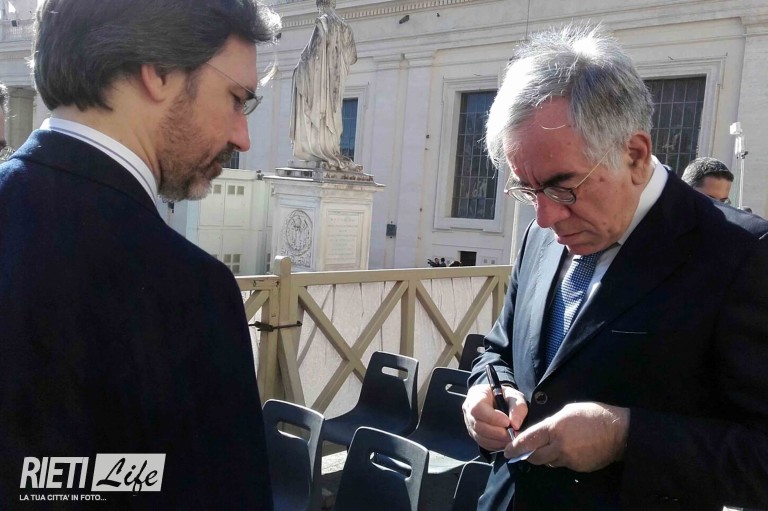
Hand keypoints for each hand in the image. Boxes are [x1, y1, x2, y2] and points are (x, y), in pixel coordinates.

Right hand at [462, 383, 527, 451]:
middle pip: (478, 425)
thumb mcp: (514, 396)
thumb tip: (515, 425)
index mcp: (476, 395)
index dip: (492, 418)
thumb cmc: (505, 396)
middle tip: (512, 433)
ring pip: (480, 436)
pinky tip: (505, 441)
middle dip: (497, 432)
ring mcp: (469, 423)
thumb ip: (517, 408)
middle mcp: (468, 409)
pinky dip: (495, 445)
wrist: (499, 400)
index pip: (478, 408)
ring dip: (497, 440)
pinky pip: (482, 443)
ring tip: (511, 438)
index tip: (507, 422)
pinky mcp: (474, 433)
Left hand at [505, 402, 628, 472]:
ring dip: (546, 456)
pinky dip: (561, 459)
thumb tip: (539, 432)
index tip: (507, 451)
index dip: (515, 447)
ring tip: (553, 445)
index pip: (528, 440)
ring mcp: (570, 459)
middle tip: (526, 450)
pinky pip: (563, 465)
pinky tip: (570, 449)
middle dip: (528, 454)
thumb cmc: (593, 415)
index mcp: (554, 428)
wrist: (619, 431)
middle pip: (535, 457)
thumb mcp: (567, 411)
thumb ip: (550, 423)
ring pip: (549, 462)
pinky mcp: (579, 468)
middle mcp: (559, 446)